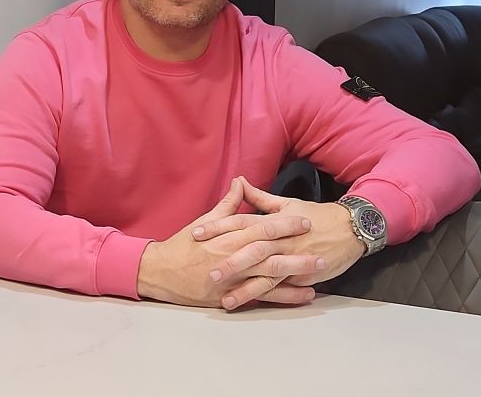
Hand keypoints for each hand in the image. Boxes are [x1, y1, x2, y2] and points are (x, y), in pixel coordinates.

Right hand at [137, 177, 324, 308]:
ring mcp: (234, 279)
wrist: (160, 272)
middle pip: (271, 252)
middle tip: (320, 245)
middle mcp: (233, 257)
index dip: (285, 223)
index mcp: (228, 236)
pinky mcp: (231, 296)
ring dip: (297, 273)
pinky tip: (304, 295)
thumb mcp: (205, 222)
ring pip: (270, 276)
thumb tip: (241, 183)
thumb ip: (227, 205)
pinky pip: (263, 297)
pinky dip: (285, 296)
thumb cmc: (182, 246)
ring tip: (320, 269)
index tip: (304, 219)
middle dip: (297, 249)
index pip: (262, 227)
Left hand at [192, 177, 366, 295]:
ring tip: (224, 296)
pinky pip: (281, 287)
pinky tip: (250, 304)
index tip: (196, 234)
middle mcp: (281, 239)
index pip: (241, 221)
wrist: (350, 229)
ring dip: (244, 286)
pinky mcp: (302, 275)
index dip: (218, 227)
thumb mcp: (287, 203)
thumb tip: (239, 182)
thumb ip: (260, 197)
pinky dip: (265, 295)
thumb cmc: (316, 215)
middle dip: (229, 261)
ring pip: (265, 273)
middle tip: (206, 271)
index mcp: (274, 220)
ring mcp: (291, 258)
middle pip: (251, 249)